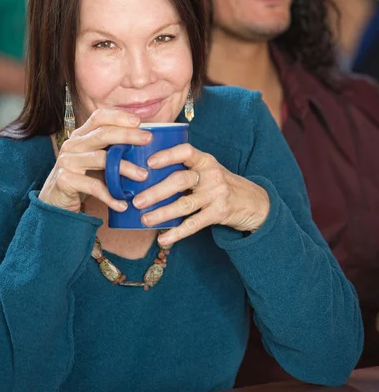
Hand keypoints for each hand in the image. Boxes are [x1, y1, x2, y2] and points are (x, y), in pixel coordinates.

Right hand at [39, 109, 151, 212]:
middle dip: (127, 135)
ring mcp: (67, 161)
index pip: (99, 117)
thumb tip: (145, 144)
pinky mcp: (65, 180)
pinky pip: (93, 187)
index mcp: (81, 136)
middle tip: (148, 140)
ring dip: (125, 168)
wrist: (55, 203)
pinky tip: (123, 204)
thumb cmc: (82, 179)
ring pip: (101, 159)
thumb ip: (112, 150)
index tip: (139, 122)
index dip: (119, 116)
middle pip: (102, 133)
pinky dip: (110, 196)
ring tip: (143, 176)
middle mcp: (72, 145)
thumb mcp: (96, 161)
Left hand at [133, 143, 269, 245]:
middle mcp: (211, 175)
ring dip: (162, 213)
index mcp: (205, 160)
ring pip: (184, 204)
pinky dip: (177, 233)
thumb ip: (186, 170)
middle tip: (137, 201)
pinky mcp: (219, 213)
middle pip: (180, 181)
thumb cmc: (221, 184)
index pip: (186, 151)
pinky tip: (163, 239)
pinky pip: (194, 224)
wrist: (254, 202)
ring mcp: (216, 194)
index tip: (149, 162)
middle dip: (156, 192)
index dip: (167, 155)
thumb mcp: (209, 170)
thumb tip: (147, 176)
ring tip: (145, 219)